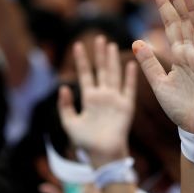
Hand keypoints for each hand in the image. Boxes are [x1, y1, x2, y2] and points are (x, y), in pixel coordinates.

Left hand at [58, 37, 137, 166]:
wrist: (102, 155)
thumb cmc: (86, 142)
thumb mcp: (69, 124)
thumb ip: (65, 106)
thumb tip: (63, 87)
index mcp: (89, 99)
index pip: (85, 75)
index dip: (81, 61)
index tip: (77, 45)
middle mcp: (103, 96)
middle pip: (101, 70)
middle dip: (99, 54)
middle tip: (99, 37)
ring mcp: (115, 99)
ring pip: (113, 74)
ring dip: (112, 60)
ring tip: (110, 44)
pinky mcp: (126, 106)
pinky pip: (129, 88)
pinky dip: (130, 77)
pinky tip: (130, 63)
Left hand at [132, 0, 193, 135]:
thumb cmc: (181, 108)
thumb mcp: (158, 83)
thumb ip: (148, 63)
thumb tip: (135, 41)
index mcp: (179, 55)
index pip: (171, 26)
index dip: (165, 8)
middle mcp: (192, 53)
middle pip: (184, 22)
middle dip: (178, 2)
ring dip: (193, 11)